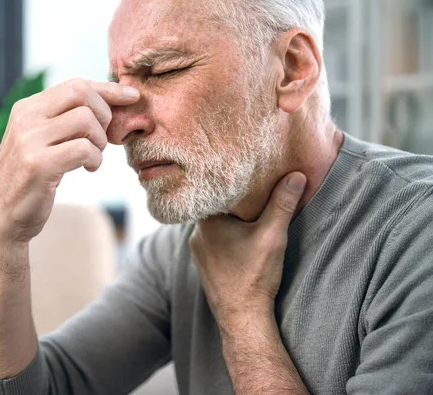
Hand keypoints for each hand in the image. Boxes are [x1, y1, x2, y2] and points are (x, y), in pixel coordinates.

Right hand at [0, 79, 139, 248]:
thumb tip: (108, 101)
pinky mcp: (39, 165)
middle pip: (81, 94)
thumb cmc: (30, 178)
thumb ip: (62, 121)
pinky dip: (96, 159)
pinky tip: (89, 168)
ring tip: (93, 156)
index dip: (107, 90)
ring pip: (86, 120)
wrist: (2, 217)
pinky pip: (84, 149)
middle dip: (104, 114)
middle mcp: (25, 119)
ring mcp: (30, 141)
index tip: (130, 97)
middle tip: (103, 138)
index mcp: (26, 109)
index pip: (74, 85)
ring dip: (99, 141)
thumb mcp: (40, 141)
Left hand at [189, 172, 306, 324]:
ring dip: (231, 220)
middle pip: (216, 207)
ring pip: (215, 225)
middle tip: (253, 188)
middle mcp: (196, 234)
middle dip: (235, 200)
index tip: (246, 172)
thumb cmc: (253, 276)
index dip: (231, 180)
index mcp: (205, 221)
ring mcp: (198, 251)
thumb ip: (282, 203)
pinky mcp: (205, 265)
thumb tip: (295, 175)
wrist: (242, 318)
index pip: (215, 191)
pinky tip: (242, 237)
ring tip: (251, 211)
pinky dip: (228, 236)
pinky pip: (215, 241)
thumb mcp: (272, 235)